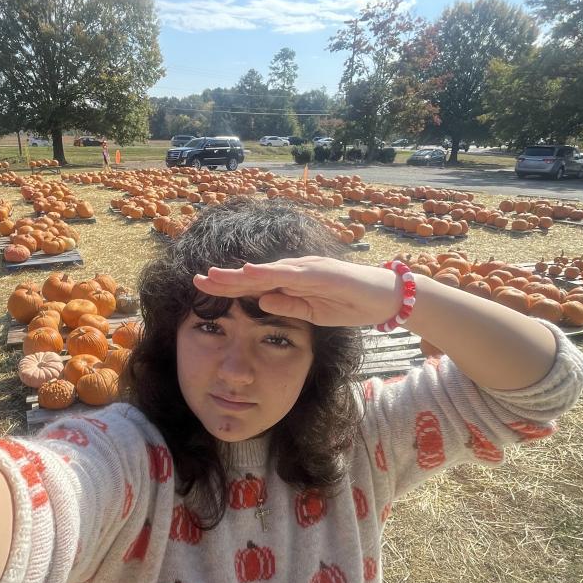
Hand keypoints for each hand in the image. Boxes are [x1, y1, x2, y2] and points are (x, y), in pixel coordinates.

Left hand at [193, 256, 401, 327]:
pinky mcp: (321, 271)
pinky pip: (291, 273)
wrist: (387, 297)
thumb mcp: (313, 314)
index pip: (254, 284)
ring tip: (213, 276)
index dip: (228, 286)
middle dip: (224, 278)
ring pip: (266, 271)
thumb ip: (288, 307)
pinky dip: (270, 272)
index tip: (203, 289)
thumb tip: (259, 303)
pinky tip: (251, 272)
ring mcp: (307, 268)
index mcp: (292, 281)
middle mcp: (296, 270)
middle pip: (254, 274)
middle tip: (195, 280)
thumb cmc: (351, 305)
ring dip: (239, 274)